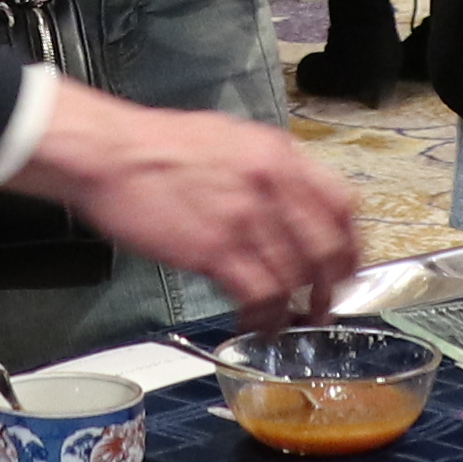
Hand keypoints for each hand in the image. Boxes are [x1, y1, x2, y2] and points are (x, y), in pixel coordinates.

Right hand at [27, 85, 359, 319]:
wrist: (110, 154)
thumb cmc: (157, 145)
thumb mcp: (230, 138)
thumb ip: (267, 168)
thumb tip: (289, 200)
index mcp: (278, 155)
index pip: (342, 204)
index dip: (352, 243)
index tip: (348, 264)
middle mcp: (272, 185)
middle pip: (326, 248)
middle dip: (331, 286)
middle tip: (325, 304)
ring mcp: (246, 219)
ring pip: (295, 277)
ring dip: (295, 307)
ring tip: (286, 322)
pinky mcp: (217, 250)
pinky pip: (259, 295)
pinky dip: (263, 317)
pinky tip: (256, 323)